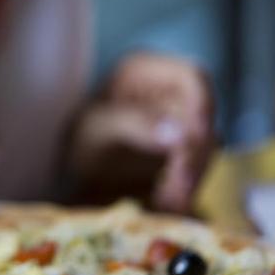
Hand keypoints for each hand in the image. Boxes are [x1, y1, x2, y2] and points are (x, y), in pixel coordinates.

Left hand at [68, 53, 214, 212]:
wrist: (71, 166)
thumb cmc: (79, 135)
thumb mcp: (97, 127)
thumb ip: (135, 124)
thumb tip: (177, 132)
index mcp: (144, 71)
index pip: (192, 77)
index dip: (204, 105)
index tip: (199, 138)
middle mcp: (168, 90)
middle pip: (202, 118)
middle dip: (194, 156)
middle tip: (179, 190)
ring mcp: (179, 118)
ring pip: (204, 145)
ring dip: (191, 176)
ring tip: (169, 203)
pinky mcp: (182, 147)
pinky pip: (195, 165)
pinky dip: (185, 186)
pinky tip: (169, 202)